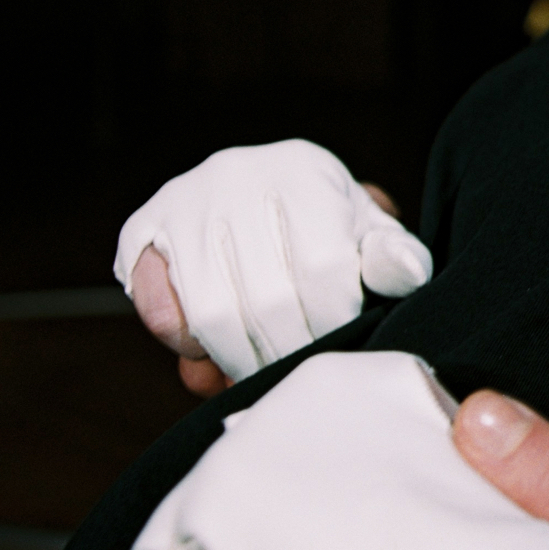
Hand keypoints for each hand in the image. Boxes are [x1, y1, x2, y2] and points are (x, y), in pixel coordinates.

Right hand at [116, 142, 432, 385]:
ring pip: (213, 312)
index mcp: (304, 172)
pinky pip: (158, 309)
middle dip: (289, 353)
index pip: (322, 266)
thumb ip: (395, 257)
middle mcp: (237, 174)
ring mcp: (184, 199)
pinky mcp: (143, 229)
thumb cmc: (329, 227)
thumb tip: (405, 274)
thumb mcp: (371, 235)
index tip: (342, 350)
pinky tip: (212, 356)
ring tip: (264, 375)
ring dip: (241, 360)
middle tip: (300, 377)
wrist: (267, 198)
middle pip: (267, 297)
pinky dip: (186, 346)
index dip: (334, 323)